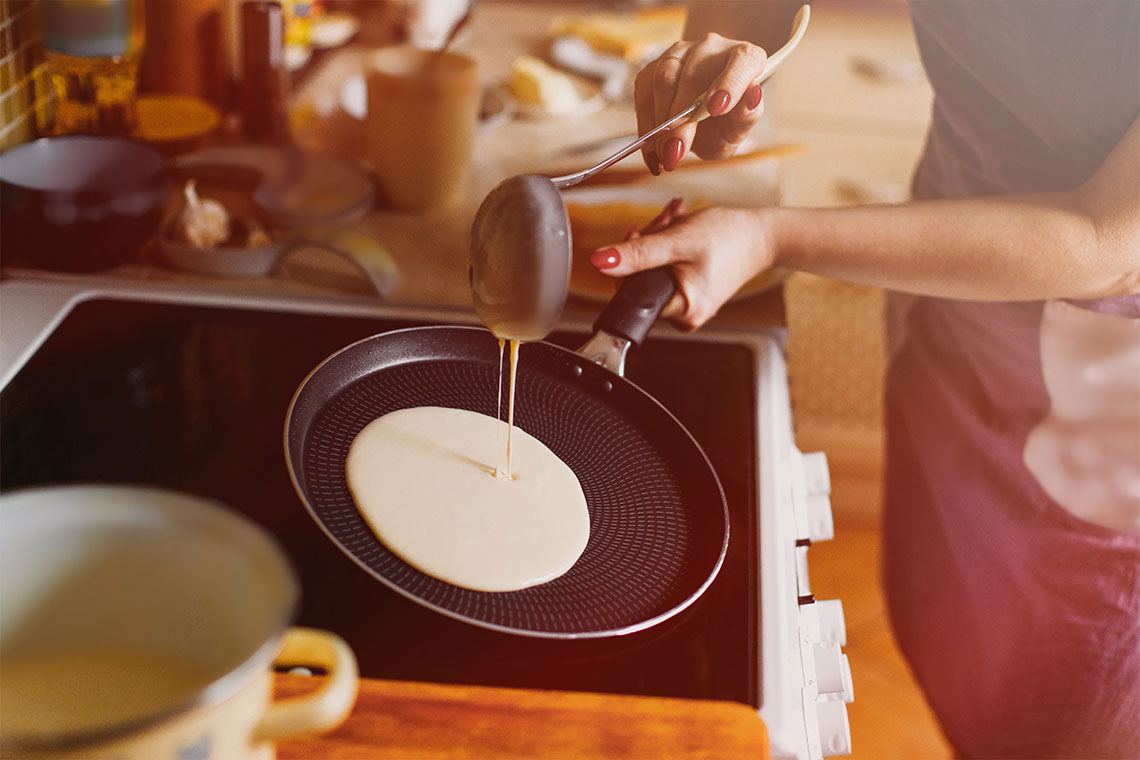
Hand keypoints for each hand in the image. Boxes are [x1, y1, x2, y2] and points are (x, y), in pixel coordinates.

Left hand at [593, 203, 774, 330]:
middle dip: (647, 244)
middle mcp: (684, 316)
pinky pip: (668, 270)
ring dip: (658, 240)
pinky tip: (680, 228)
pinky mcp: (692, 293)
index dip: (629, 262)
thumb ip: (637, 254)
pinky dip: (670, 247)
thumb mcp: (677, 241)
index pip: (629, 293)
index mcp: (680, 312)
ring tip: (676, 220)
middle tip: (664, 222)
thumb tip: (600, 262)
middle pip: (641, 279)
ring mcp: (689, 305)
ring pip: (653, 270)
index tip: (641, 234)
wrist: (764, 235)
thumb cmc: (730, 238)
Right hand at [635, 34, 767, 173]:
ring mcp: (680, 53)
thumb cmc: (727, 118)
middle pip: (693, 75)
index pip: (742, 61)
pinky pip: (644, 93)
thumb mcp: (740, 126)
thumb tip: (752, 96)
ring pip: (663, 79)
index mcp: (745, 57)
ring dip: (660, 122)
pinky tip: (653, 151)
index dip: (729, 83)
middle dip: (681, 118)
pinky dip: (646, 126)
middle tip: (677, 151)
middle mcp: (712, 48)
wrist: (706, 113)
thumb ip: (747, 115)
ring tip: (665, 154)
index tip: (716, 110)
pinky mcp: (653, 68)